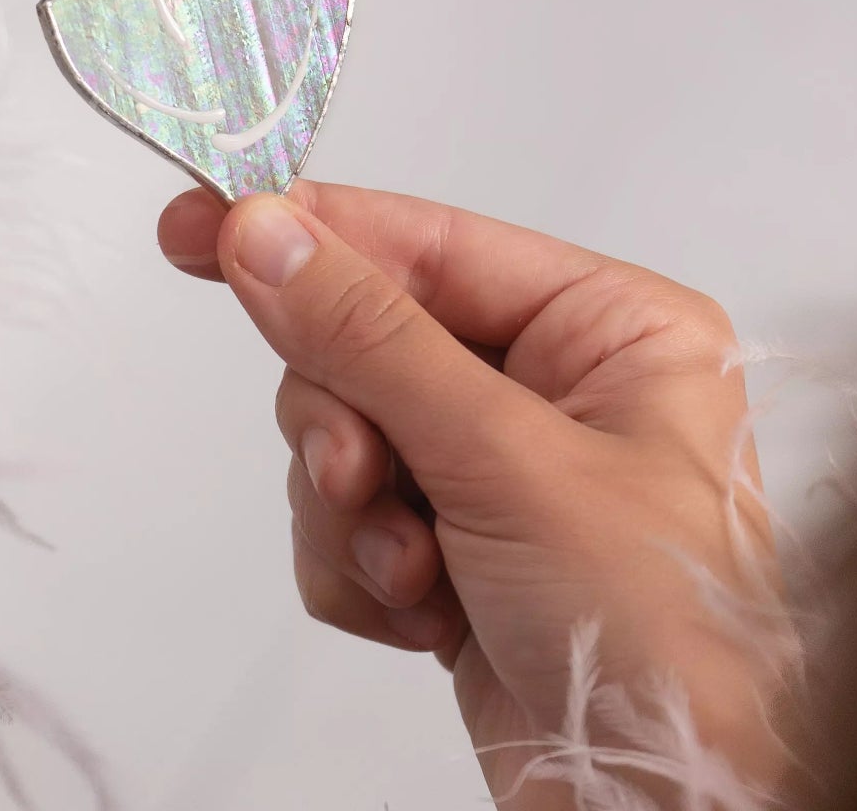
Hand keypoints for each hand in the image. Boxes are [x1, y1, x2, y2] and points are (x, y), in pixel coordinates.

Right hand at [158, 181, 789, 806]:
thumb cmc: (659, 636)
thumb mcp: (506, 461)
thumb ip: (369, 337)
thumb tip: (264, 233)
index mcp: (609, 327)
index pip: (426, 241)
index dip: (310, 232)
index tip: (198, 221)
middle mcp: (560, 387)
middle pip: (368, 340)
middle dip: (349, 423)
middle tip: (360, 478)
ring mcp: (504, 473)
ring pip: (346, 434)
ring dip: (357, 513)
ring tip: (416, 574)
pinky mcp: (461, 554)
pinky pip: (350, 520)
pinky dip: (363, 572)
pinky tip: (426, 619)